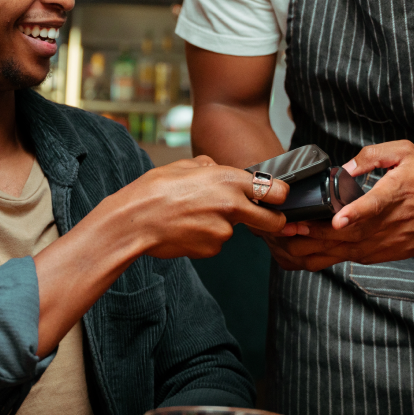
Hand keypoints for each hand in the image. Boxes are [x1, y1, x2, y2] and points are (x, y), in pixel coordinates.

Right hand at [104, 155, 287, 259]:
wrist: (134, 221)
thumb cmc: (155, 190)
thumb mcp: (185, 165)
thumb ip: (209, 166)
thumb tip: (215, 169)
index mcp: (229, 179)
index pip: (275, 190)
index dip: (279, 196)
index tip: (278, 199)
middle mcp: (232, 205)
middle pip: (272, 220)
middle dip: (273, 221)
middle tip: (265, 220)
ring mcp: (224, 231)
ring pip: (234, 230)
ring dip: (221, 225)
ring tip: (192, 216)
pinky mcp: (212, 249)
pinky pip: (216, 243)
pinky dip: (206, 238)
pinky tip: (187, 229)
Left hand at [266, 141, 413, 270]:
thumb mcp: (406, 152)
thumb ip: (373, 155)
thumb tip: (344, 168)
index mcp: (396, 194)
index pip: (374, 205)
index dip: (355, 213)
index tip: (336, 219)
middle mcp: (391, 223)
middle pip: (350, 234)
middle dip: (316, 233)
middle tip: (289, 227)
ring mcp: (390, 242)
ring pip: (349, 251)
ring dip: (319, 248)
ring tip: (290, 241)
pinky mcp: (390, 254)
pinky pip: (357, 259)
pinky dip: (333, 256)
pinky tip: (312, 250)